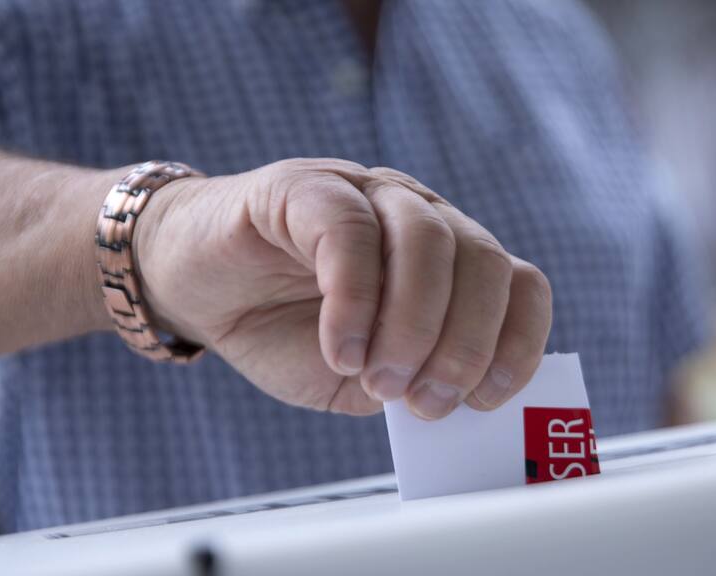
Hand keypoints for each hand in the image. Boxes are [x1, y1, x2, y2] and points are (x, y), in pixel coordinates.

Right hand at [134, 158, 551, 417]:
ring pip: (427, 242)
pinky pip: (349, 233)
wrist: (199, 291)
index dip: (516, 341)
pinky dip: (354, 302)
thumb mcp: (360, 377)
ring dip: (413, 327)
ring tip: (377, 380)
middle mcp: (416, 215)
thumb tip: (455, 398)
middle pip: (482, 260)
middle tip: (425, 403)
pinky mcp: (305, 187)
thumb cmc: (284, 332)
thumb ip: (408, 383)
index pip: (516, 282)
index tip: (486, 399)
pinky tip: (338, 349)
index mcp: (444, 259)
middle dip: (464, 344)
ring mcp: (364, 193)